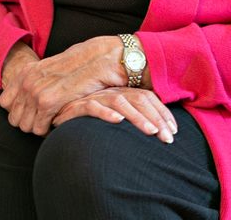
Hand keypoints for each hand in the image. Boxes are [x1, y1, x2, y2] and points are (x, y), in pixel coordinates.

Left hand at [0, 36, 124, 135]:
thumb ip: (33, 83)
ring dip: (38, 128)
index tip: (31, 113)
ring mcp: (35, 92)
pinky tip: (56, 124)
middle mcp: (25, 82)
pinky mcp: (48, 102)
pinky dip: (47, 131)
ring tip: (50, 123)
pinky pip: (39, 129)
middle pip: (14, 118)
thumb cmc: (74, 69)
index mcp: (23, 74)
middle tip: (43, 122)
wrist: (93, 62)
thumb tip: (24, 100)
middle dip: (28, 123)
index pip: (4, 103)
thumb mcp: (46, 71)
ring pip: (25, 126)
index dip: (17, 111)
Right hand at [53, 87, 177, 142]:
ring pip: (120, 102)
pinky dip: (105, 113)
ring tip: (151, 131)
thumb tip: (160, 129)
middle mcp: (110, 91)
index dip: (162, 113)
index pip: (147, 97)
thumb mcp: (114, 114)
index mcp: (121, 91)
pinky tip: (118, 121)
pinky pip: (92, 107)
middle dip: (157, 118)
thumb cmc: (89, 117)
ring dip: (137, 117)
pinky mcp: (76, 105)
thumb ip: (131, 116)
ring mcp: (94, 96)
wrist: (56, 109)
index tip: (174, 132)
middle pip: (139, 99)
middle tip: (169, 138)